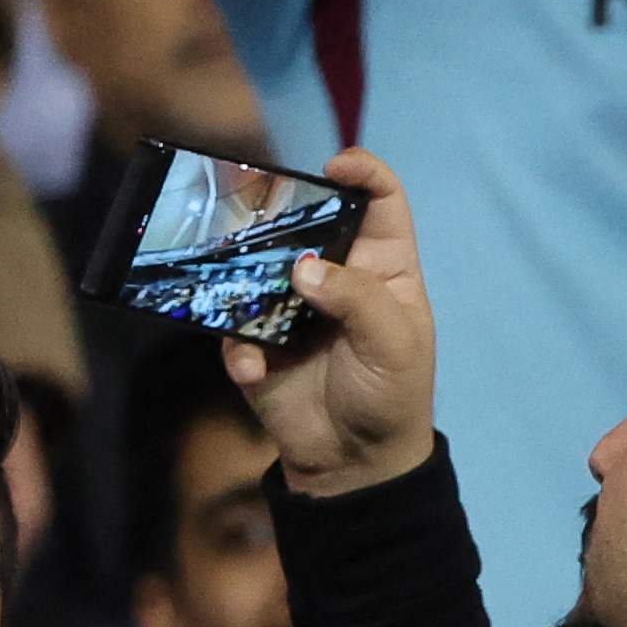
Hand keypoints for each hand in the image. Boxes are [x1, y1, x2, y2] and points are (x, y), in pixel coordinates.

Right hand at [237, 151, 438, 496]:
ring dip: (244, 274)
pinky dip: (239, 346)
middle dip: (281, 212)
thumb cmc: (391, 394)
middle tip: (257, 212)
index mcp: (383, 266)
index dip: (362, 173)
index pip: (379, 202)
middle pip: (304, 221)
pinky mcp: (254, 335)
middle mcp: (334, 273)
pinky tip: (251, 368)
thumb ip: (358, 301)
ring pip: (256, 264)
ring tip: (242, 291)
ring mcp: (290, 302)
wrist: (355, 460)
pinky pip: (232, 324)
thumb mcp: (395, 346)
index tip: (336, 166)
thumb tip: (304, 270)